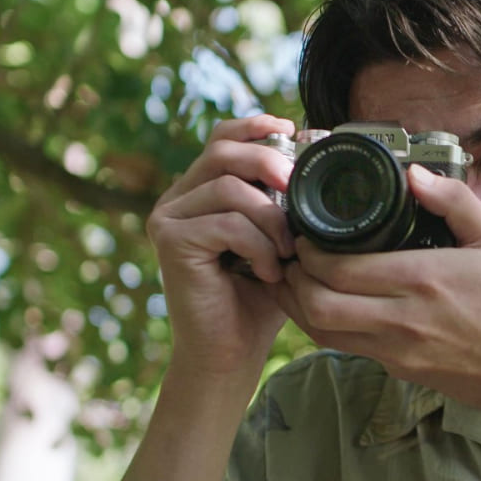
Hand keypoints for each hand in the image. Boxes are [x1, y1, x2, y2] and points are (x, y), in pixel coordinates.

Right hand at [146, 114, 297, 377]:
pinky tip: (268, 272)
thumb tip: (313, 156)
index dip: (254, 126)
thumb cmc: (260, 299)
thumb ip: (285, 203)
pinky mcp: (170, 242)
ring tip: (285, 254)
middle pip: (222, 152)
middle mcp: (178, 199)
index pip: (222, 139)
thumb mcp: (280, 241)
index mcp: (201, 192)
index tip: (290, 129)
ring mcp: (168, 218)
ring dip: (270, 219)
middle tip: (296, 190)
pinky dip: (258, 246)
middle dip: (269, 164)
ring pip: (229, 188)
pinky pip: (226, 223)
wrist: (231, 354)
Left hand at [278, 165, 480, 413]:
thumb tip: (413, 173)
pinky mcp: (397, 369)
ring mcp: (396, 350)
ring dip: (298, 305)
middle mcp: (401, 318)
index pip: (338, 268)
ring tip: (294, 279)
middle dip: (292, 278)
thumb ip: (455, 201)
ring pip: (321, 331)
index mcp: (422, 279)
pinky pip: (343, 347)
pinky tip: (323, 304)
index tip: (304, 233)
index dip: (307, 251)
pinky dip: (322, 325)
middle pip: (317, 304)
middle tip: (291, 255)